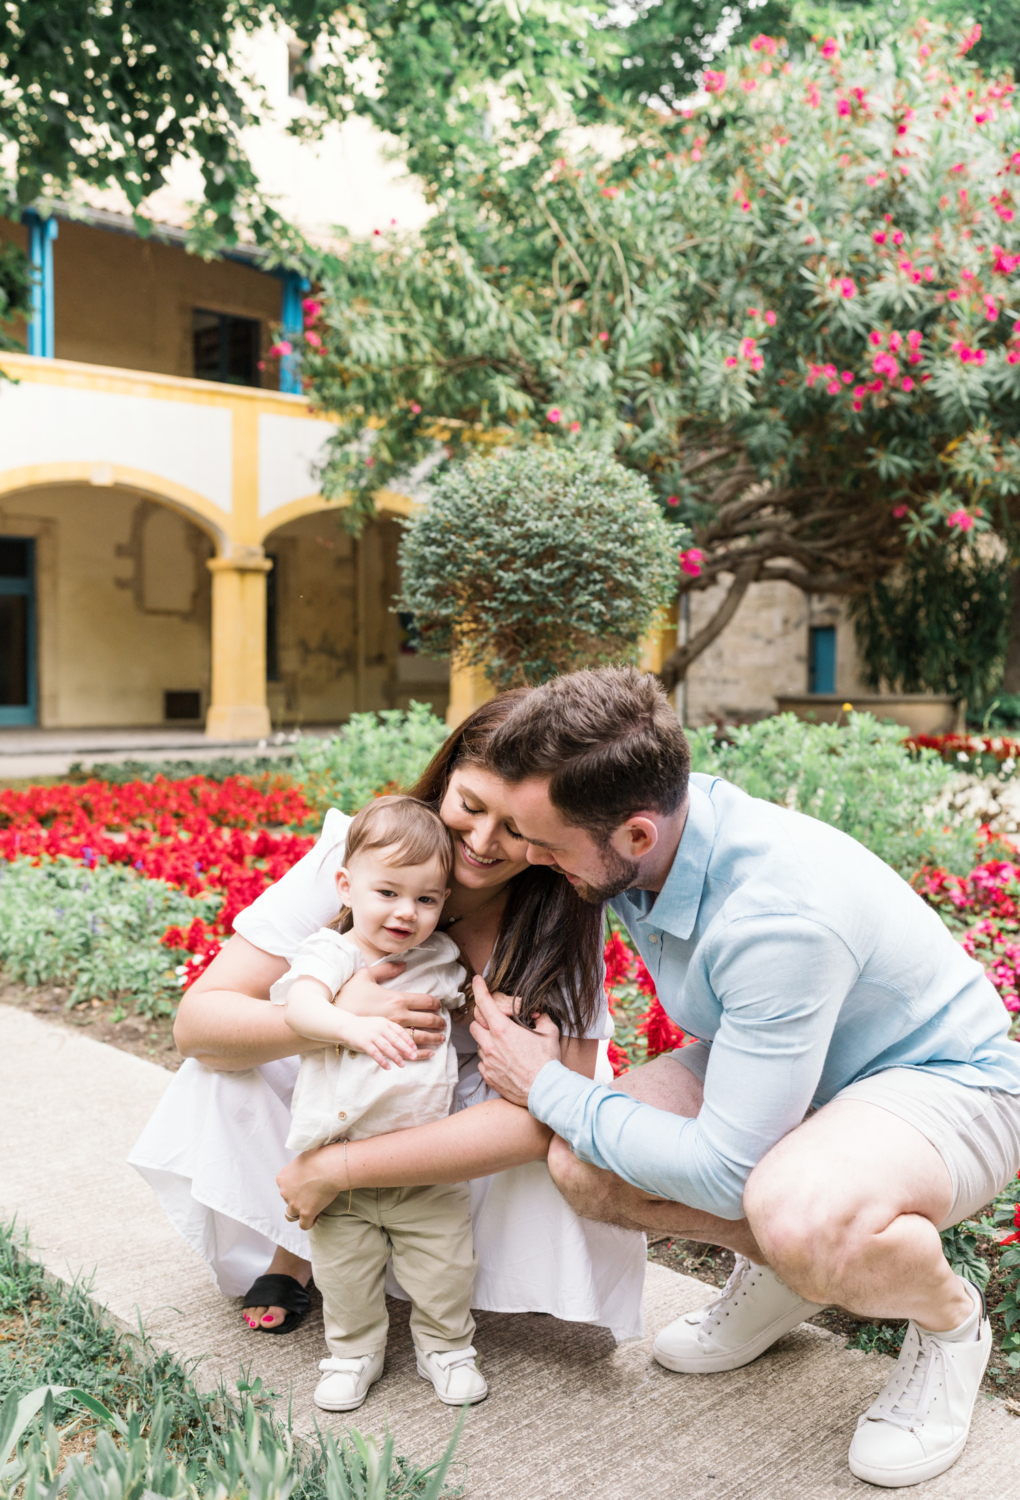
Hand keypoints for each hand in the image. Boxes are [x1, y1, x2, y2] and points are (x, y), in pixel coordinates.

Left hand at [278, 1146, 346, 1229]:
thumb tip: (307, 1166)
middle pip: (287, 1199)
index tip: (305, 1184)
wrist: (328, 1167)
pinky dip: (309, 1222)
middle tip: (311, 1192)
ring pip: (291, 1214)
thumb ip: (301, 1166)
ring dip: (299, 1211)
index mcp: (282, 1178)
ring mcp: (294, 1204)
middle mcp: (284, 1192)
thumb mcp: (305, 1157)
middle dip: (297, 1197)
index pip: (284, 1186)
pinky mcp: (306, 1213)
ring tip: (310, 1208)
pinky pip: (304, 1224)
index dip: (294, 1186)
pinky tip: (315, 1217)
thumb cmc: (320, 1157)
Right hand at [337, 961, 445, 1056]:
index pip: (425, 1001)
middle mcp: (399, 1015)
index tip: (440, 1007)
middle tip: (444, 1026)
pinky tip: (423, 1056)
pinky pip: (406, 1050)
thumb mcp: (366, 975)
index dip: (436, 1004)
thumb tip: (403, 964)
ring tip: (439, 1041)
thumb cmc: (350, 995)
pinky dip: (419, 1054)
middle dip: (438, 1023)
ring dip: (432, 1040)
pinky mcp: (386, 1043)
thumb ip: (386, 969)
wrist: (335, 1015)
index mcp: (397, 999)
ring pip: (420, 1037)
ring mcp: (393, 1031)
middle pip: (427, 1020)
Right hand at [345, 1014, 417, 1067]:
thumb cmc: (366, 1027)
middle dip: (406, 1049)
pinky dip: (382, 1061)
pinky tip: (388, 1067)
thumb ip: (390, 1031)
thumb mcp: (379, 1024)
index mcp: (385, 1022)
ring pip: (387, 1048)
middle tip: (414, 1057)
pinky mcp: (364, 1043)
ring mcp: (372, 1035)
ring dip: (396, 1057)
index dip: (408, 1040)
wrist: (347, 1025)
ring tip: (402, 1065)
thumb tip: (405, 1043)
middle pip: (396, 1040)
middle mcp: (380, 1028)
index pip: (400, 1031)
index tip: (415, 1048)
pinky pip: (375, 1054)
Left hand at [469, 975, 560, 1107]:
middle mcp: (490, 1044)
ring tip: (505, 1046)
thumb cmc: (547, 1062)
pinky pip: (482, 1062)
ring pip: (479, 1044)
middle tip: (498, 1023)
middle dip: (483, 1020)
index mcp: (503, 1029)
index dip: (479, 988)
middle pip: (475, 1024)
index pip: (484, 1003)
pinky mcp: (488, 1076)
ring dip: (487, 1041)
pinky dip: (490, 1058)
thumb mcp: (549, 1032)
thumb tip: (537, 1014)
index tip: (476, 981)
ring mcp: (487, 1061)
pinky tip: (505, 1061)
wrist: (545, 1091)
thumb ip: (541, 1018)